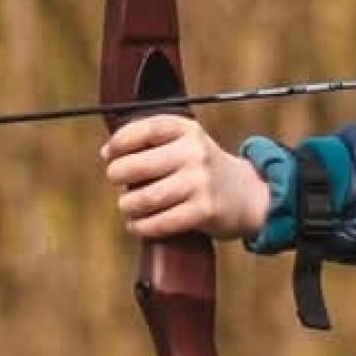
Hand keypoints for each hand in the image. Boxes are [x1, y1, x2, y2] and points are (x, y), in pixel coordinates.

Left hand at [101, 114, 270, 240]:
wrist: (248, 195)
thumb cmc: (205, 170)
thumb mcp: (187, 144)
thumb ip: (153, 142)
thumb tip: (108, 152)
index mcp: (188, 130)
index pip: (145, 129)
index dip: (120, 142)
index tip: (109, 154)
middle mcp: (195, 152)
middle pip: (136, 166)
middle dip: (117, 176)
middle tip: (120, 183)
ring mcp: (200, 182)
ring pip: (144, 198)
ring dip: (127, 205)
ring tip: (129, 206)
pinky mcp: (204, 211)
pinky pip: (159, 222)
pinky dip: (141, 227)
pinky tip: (139, 225)